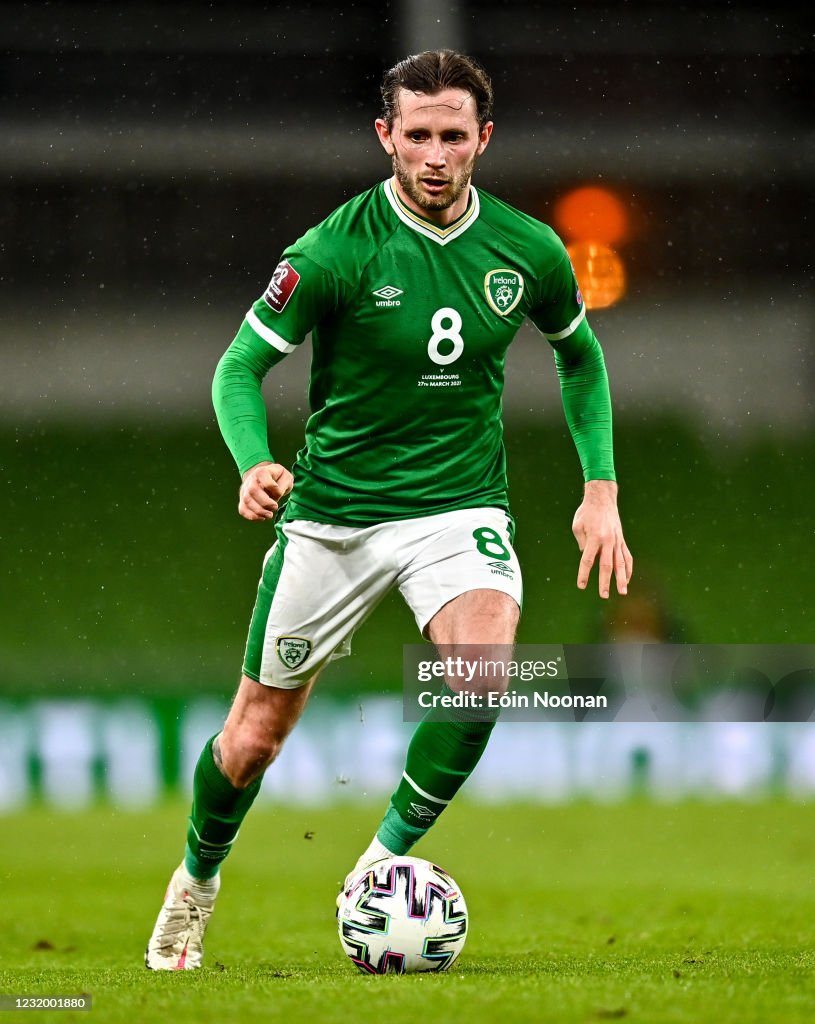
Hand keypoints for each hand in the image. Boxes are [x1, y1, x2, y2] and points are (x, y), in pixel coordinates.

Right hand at [238, 461, 292, 520]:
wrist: (266, 478)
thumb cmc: (278, 479)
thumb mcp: (286, 477)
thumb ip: (283, 484)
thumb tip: (276, 494)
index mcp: (262, 471)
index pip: (262, 476)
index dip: (271, 486)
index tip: (279, 492)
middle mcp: (251, 480)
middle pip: (253, 490)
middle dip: (265, 502)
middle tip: (275, 507)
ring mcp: (245, 490)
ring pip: (247, 501)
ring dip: (259, 511)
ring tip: (269, 515)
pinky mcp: (243, 500)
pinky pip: (242, 509)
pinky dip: (251, 516)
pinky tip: (262, 517)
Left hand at [572, 479, 632, 598]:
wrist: (602, 498)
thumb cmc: (586, 512)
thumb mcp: (577, 526)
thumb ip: (582, 543)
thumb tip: (587, 558)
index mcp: (594, 537)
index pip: (588, 560)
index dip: (584, 574)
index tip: (581, 586)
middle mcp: (607, 541)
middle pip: (607, 565)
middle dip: (605, 582)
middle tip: (604, 595)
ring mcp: (617, 541)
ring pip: (621, 563)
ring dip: (622, 579)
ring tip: (623, 592)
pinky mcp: (621, 540)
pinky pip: (627, 557)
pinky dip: (628, 569)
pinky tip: (627, 579)